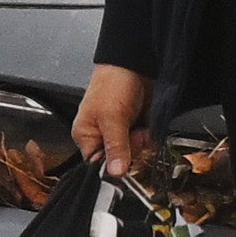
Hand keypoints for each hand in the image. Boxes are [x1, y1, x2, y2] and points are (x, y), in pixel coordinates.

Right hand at [69, 59, 153, 180]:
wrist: (136, 63)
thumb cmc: (113, 82)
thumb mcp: (111, 117)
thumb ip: (115, 146)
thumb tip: (115, 173)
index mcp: (86, 135)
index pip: (96, 166)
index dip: (112, 165)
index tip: (124, 158)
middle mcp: (102, 137)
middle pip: (118, 161)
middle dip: (131, 149)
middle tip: (133, 134)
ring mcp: (121, 133)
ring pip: (134, 154)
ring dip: (141, 143)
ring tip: (140, 128)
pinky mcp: (136, 129)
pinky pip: (145, 145)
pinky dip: (149, 138)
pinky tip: (147, 128)